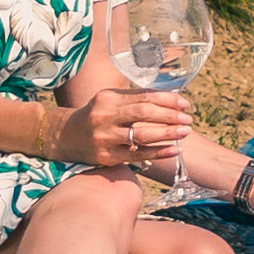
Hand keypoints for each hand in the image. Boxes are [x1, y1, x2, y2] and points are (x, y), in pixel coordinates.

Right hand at [51, 61, 190, 190]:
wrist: (66, 136)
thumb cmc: (96, 116)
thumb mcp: (110, 101)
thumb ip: (135, 99)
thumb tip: (171, 99)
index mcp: (108, 98)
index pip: (143, 96)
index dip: (167, 99)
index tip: (184, 103)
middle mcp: (104, 116)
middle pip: (143, 113)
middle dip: (170, 115)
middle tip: (188, 118)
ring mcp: (104, 137)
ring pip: (141, 135)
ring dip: (167, 133)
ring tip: (185, 132)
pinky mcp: (106, 157)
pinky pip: (137, 155)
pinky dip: (158, 152)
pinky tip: (174, 149)